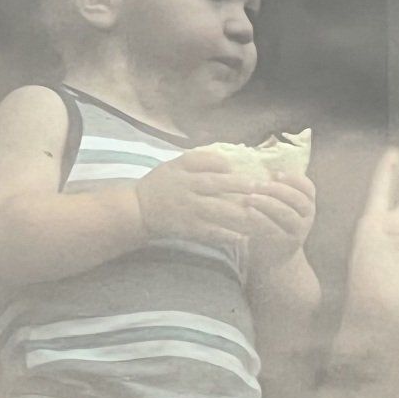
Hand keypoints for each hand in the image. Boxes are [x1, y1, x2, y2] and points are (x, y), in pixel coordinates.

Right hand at [133, 152, 263, 249]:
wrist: (138, 209)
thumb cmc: (162, 184)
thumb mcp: (175, 165)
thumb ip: (200, 160)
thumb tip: (228, 162)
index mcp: (183, 171)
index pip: (206, 164)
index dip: (225, 166)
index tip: (245, 170)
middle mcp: (186, 189)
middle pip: (214, 185)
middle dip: (239, 186)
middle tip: (260, 188)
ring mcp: (187, 210)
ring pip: (215, 210)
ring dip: (238, 213)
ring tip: (259, 214)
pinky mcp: (187, 229)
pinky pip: (209, 232)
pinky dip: (226, 235)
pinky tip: (242, 237)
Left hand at [242, 172, 315, 272]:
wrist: (276, 258)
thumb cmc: (275, 224)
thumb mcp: (283, 207)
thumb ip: (279, 191)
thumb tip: (260, 164)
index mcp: (308, 204)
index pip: (308, 187)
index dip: (293, 179)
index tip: (275, 174)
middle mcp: (308, 217)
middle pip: (297, 199)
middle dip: (277, 189)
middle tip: (256, 184)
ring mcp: (298, 231)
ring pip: (286, 213)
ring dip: (267, 203)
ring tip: (249, 197)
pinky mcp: (284, 243)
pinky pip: (273, 228)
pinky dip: (260, 218)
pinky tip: (248, 211)